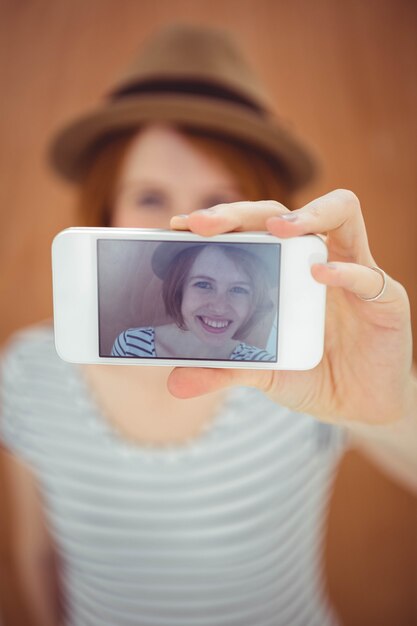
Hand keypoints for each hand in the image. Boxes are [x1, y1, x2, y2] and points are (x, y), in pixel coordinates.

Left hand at [168, 190, 414, 425]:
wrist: (358, 405)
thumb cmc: (310, 375)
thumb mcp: (262, 372)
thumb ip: (224, 370)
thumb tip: (175, 382)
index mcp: (285, 270)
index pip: (254, 228)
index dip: (220, 221)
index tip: (181, 225)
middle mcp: (318, 259)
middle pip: (284, 214)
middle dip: (243, 212)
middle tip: (205, 224)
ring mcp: (354, 272)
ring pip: (341, 213)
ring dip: (308, 215)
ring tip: (277, 229)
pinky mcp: (385, 299)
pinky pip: (367, 275)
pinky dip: (344, 272)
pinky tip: (319, 275)